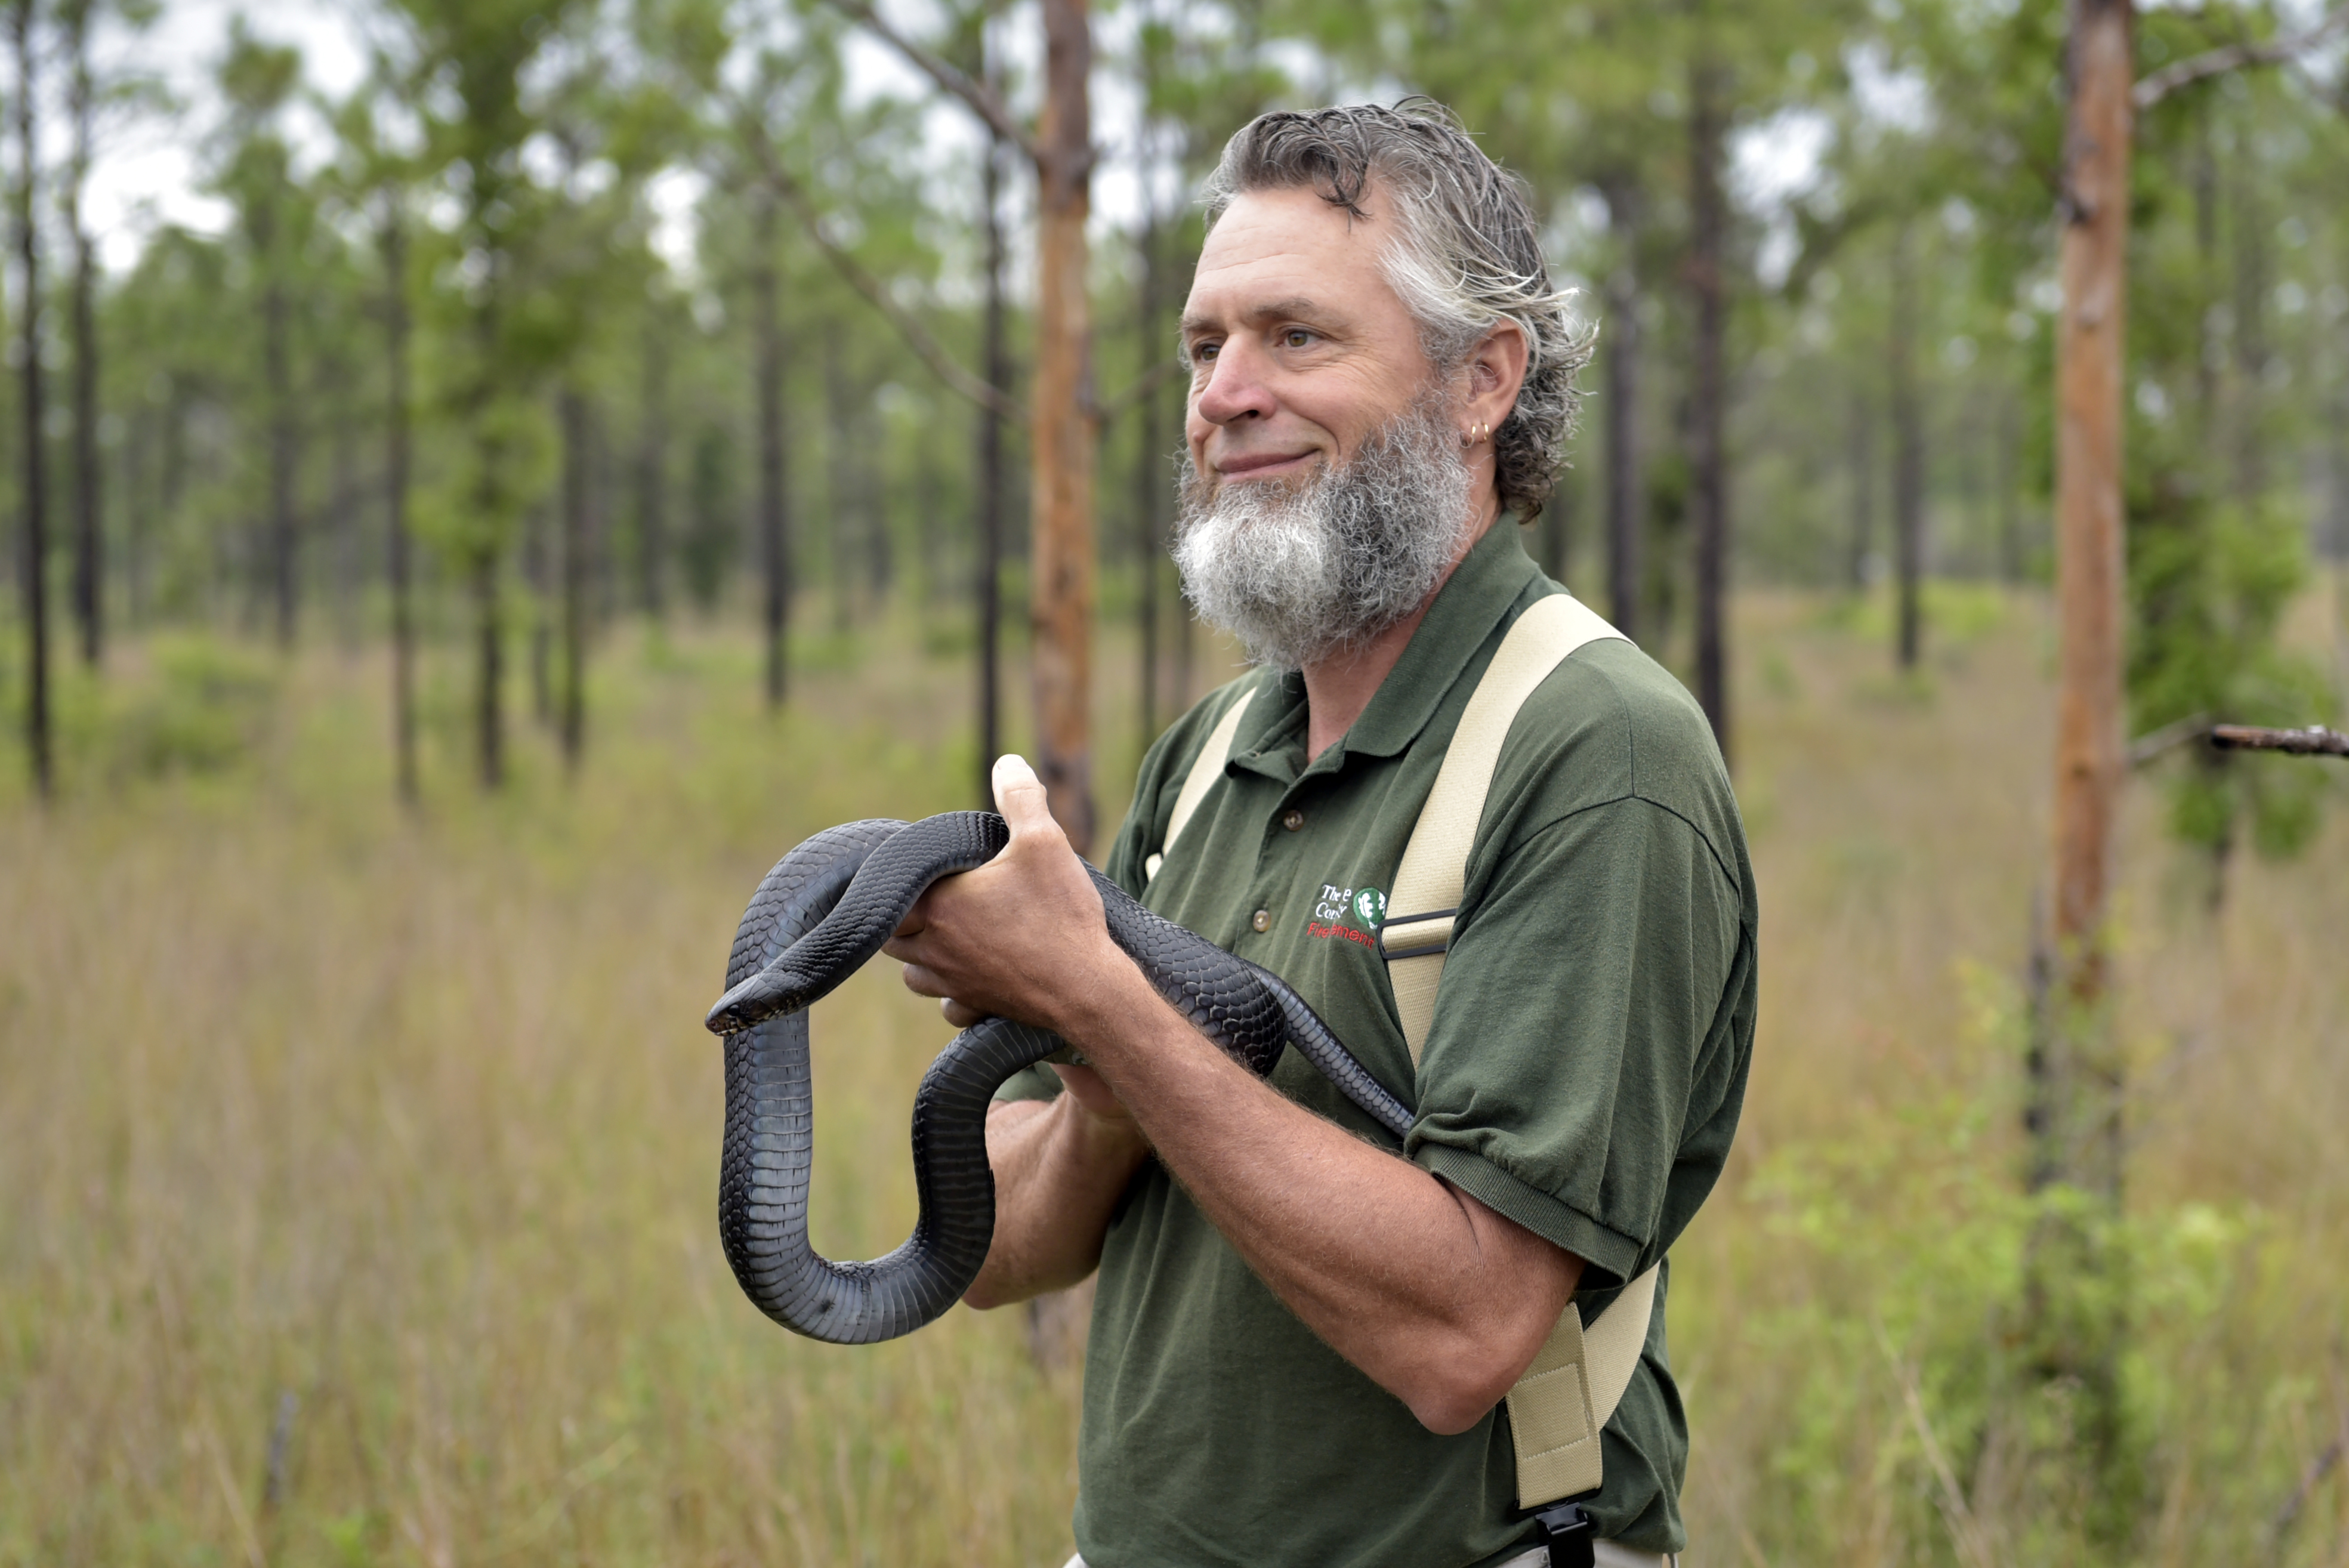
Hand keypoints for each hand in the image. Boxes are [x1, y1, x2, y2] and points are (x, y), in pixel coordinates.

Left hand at [886, 754, 1124, 1039]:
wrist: (1090, 989)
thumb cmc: (1062, 915)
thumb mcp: (1045, 842)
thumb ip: (1021, 797)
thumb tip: (1007, 762)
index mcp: (938, 905)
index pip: (890, 895)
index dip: (899, 882)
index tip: (922, 870)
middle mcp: (935, 949)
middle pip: (894, 936)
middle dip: (907, 917)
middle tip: (937, 896)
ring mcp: (954, 984)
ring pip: (915, 973)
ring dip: (924, 954)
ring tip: (951, 934)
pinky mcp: (977, 1008)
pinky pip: (949, 1006)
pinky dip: (954, 993)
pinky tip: (975, 974)